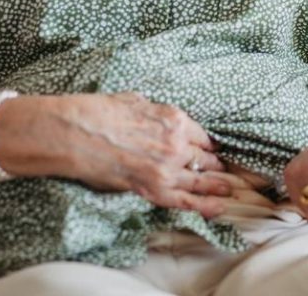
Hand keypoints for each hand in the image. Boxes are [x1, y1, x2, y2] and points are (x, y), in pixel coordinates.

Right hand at [18, 92, 232, 217]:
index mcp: (174, 119)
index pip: (201, 135)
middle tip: (224, 169)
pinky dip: (205, 206)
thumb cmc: (100, 113)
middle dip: (214, 163)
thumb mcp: (135, 100)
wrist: (78, 133)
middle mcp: (177, 144)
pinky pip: (186, 201)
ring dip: (217, 184)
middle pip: (205, 157)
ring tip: (229, 189)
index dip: (207, 144)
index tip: (211, 149)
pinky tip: (219, 208)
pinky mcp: (154, 189)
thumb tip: (156, 114)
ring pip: (201, 179)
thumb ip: (154, 111)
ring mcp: (167, 169)